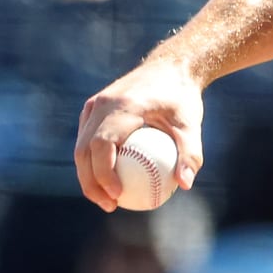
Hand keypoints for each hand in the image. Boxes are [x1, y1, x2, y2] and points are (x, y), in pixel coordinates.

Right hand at [76, 60, 205, 210]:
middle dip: (90, 182)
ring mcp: (93, 105)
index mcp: (122, 106)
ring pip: (81, 147)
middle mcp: (101, 104)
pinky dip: (93, 161)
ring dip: (88, 176)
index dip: (104, 173)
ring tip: (108, 200)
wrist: (170, 67)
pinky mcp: (92, 108)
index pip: (103, 144)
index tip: (118, 195)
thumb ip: (190, 153)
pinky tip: (109, 183)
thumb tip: (185, 185)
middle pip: (84, 150)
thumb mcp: (191, 124)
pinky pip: (87, 139)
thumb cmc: (182, 98)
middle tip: (110, 205)